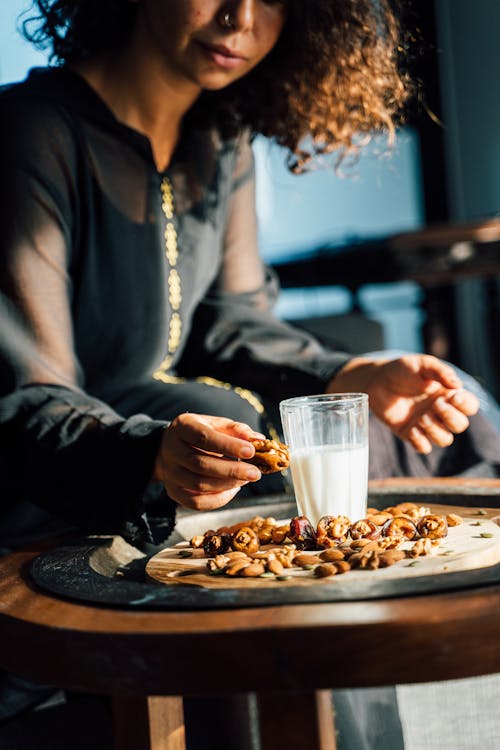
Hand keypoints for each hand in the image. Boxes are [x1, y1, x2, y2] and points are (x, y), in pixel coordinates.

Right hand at [153, 413, 262, 510]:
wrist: (170, 447)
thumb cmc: (199, 434)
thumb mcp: (215, 424)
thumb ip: (236, 430)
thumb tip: (258, 439)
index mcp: (182, 427)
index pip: (204, 438)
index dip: (228, 446)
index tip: (250, 451)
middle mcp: (171, 450)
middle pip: (201, 464)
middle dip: (232, 470)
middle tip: (255, 473)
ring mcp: (170, 473)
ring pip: (199, 485)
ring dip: (227, 484)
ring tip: (245, 479)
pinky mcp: (173, 491)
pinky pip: (196, 502)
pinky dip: (218, 500)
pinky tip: (232, 490)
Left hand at [328, 354, 478, 453]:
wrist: (376, 380)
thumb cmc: (401, 369)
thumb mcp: (422, 364)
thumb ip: (440, 372)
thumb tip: (458, 385)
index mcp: (448, 395)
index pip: (470, 406)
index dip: (465, 405)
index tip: (452, 396)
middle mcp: (440, 412)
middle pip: (460, 425)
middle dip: (450, 417)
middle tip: (434, 405)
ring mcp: (426, 424)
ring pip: (445, 440)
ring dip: (435, 431)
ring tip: (421, 417)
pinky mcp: (410, 433)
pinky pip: (423, 447)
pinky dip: (421, 442)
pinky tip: (411, 429)